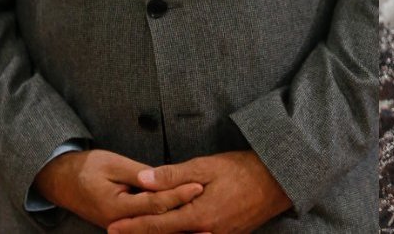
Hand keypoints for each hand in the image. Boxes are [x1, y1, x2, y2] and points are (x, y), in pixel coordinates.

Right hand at [32, 149, 203, 227]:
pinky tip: (185, 231)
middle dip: (184, 223)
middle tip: (210, 222)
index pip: (154, 203)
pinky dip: (166, 231)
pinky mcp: (125, 226)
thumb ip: (138, 174)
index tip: (199, 186)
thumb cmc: (87, 168)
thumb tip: (160, 178)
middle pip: (157, 224)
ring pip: (153, 233)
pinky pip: (148, 232)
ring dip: (178, 233)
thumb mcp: (112, 164)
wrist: (62, 181)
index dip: (178, 195)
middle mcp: (118, 223)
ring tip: (205, 233)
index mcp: (116, 207)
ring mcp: (121, 228)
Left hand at [108, 150, 292, 233]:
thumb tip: (141, 180)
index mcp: (198, 216)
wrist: (280, 180)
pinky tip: (174, 232)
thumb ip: (172, 175)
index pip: (156, 226)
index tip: (112, 228)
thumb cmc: (244, 169)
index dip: (133, 227)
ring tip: (142, 233)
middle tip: (118, 233)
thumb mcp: (206, 166)